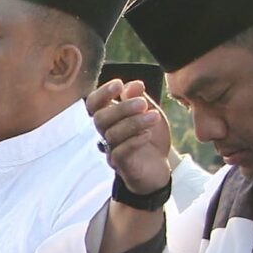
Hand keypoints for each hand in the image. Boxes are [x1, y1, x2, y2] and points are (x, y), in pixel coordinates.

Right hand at [89, 77, 175, 196]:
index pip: (94, 104)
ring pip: (112, 134)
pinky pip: (120, 152)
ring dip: (134, 123)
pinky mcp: (121, 165)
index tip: (118, 85)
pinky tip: (148, 135)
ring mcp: (111, 150)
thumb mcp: (150, 113)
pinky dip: (134, 141)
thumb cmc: (150, 138)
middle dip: (121, 108)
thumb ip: (140, 99)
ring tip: (154, 117)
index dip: (102, 93)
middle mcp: (106, 133)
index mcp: (110, 118)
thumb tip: (133, 84)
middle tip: (143, 104)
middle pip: (100, 119)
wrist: (158, 168)